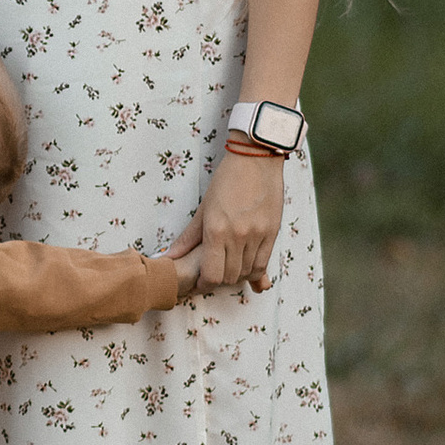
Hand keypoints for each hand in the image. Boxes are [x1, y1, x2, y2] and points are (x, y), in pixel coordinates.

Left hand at [166, 145, 285, 295]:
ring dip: (237, 275)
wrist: (256, 160)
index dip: (205, 284)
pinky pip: (264, 262)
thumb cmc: (227, 180)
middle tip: (214, 274)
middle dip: (220, 280)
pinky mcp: (272, 232)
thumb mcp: (203, 208)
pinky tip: (246, 264)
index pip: (211, 275)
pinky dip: (254, 269)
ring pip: (248, 272)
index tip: (201, 283)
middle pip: (229, 277)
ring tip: (229, 267)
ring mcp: (258, 235)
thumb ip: (188, 237)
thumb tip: (171, 256)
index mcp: (217, 231)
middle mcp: (238, 236)